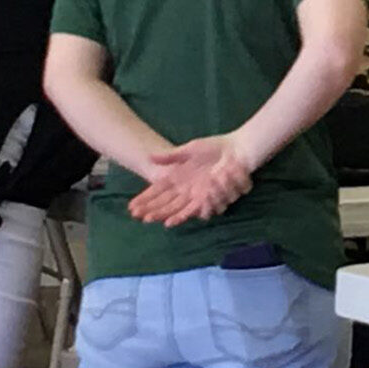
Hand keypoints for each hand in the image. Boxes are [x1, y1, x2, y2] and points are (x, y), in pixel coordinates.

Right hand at [128, 135, 254, 228]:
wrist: (236, 149)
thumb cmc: (213, 148)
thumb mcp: (189, 150)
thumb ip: (171, 157)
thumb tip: (150, 157)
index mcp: (179, 179)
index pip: (158, 192)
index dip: (146, 200)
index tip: (132, 207)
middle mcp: (186, 191)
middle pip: (166, 204)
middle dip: (153, 211)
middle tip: (140, 217)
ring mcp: (198, 195)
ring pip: (179, 209)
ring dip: (164, 214)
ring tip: (152, 219)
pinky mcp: (210, 198)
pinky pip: (197, 208)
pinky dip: (185, 213)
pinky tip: (173, 219)